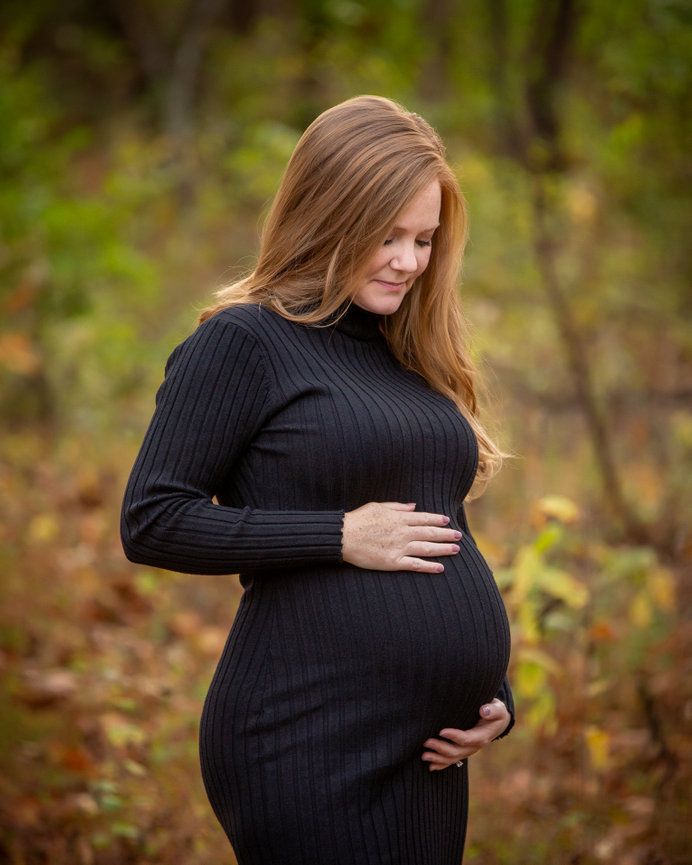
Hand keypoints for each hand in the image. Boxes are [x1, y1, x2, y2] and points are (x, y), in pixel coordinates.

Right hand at [342, 502, 460, 572]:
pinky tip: (440, 568)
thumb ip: (397, 506)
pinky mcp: (393, 562)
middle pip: (429, 533)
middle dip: (446, 534)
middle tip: (458, 536)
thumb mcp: (377, 506)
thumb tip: (413, 506)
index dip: (437, 519)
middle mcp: (403, 532)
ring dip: (443, 549)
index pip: (423, 518)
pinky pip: (415, 565)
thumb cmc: (358, 520)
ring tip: (456, 550)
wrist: (343, 536)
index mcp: (398, 518)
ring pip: (427, 548)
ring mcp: (399, 548)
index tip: (447, 521)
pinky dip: (429, 566)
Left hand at [421, 699, 510, 770]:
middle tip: (426, 742)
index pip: (467, 739)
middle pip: (456, 751)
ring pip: (452, 758)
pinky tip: (430, 766)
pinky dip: (441, 764)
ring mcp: (468, 751)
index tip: (441, 731)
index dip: (454, 736)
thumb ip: (492, 710)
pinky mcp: (463, 752)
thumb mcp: (497, 709)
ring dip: (437, 758)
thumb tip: (483, 711)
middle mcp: (474, 747)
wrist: (497, 723)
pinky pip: (452, 761)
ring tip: (423, 755)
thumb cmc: (495, 713)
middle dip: (440, 748)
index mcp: (481, 737)